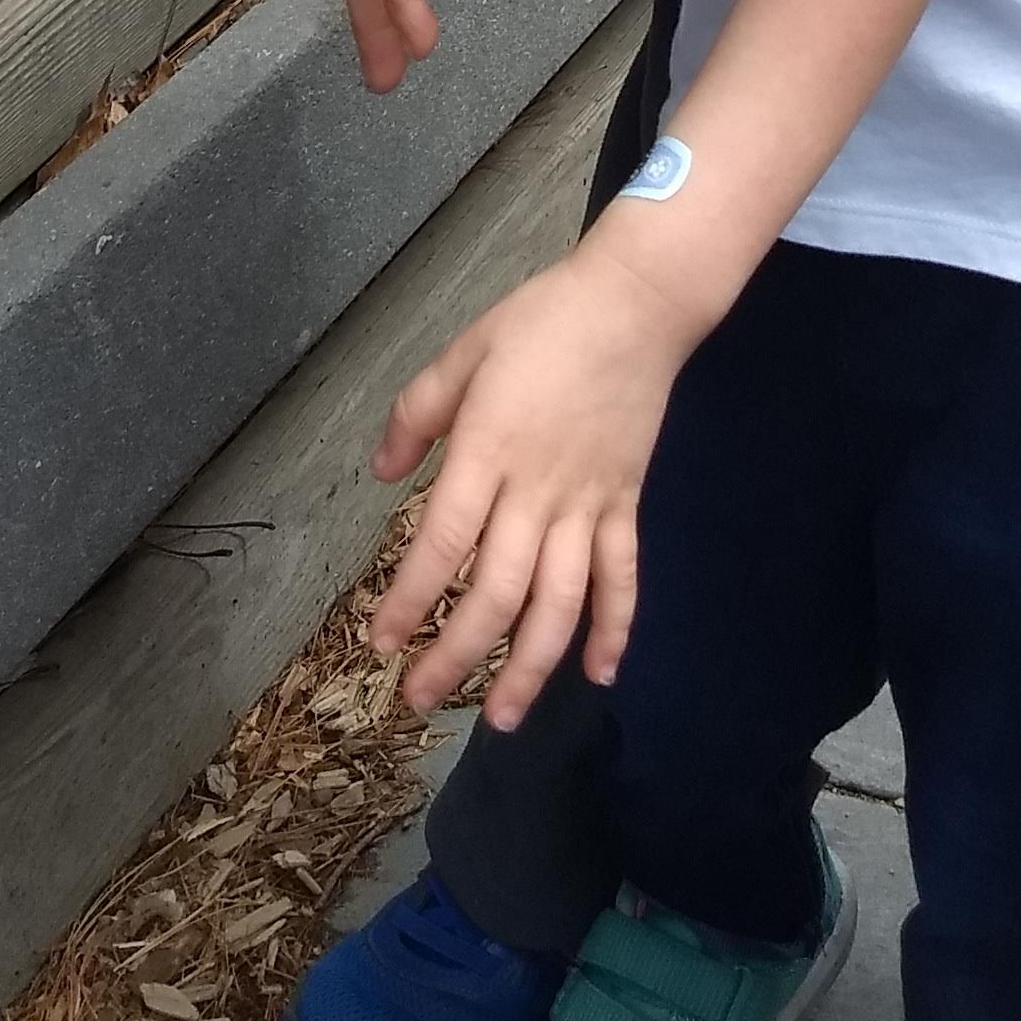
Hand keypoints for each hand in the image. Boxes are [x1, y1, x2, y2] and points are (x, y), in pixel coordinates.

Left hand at [369, 243, 694, 719]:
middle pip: (496, 593)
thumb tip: (384, 473)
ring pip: (559, 603)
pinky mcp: (625, 504)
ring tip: (502, 717)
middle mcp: (537, 491)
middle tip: (422, 700)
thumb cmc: (542, 320)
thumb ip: (418, 412)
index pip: (442, 543)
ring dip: (531, 666)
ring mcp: (588, 504)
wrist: (637, 303)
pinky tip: (600, 675)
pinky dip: (615, 628)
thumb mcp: (464, 350)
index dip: (411, 599)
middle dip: (457, 656)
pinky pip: (622, 577)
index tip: (382, 642)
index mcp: (489, 451)